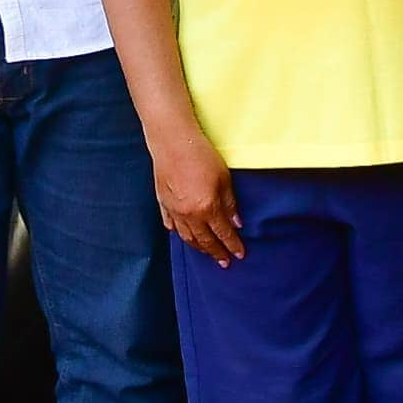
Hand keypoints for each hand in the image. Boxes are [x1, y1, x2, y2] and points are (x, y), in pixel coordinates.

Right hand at [155, 132, 243, 266]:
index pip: (222, 233)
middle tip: (224, 261)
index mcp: (206, 208)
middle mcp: (189, 215)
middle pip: (204, 240)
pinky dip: (178, 232)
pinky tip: (183, 235)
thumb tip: (236, 223)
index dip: (232, 245)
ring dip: (198, 247)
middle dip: (215, 252)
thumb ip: (229, 203)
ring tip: (207, 252)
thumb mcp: (224, 178)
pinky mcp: (162, 202)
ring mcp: (173, 210)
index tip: (239, 254)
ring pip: (186, 236)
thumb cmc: (201, 155)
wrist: (172, 141)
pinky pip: (170, 223)